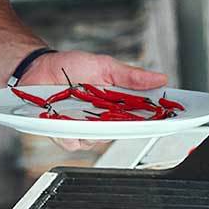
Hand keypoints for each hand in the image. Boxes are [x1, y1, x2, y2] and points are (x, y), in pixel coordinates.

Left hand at [22, 51, 168, 151]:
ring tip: (87, 114)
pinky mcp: (61, 133)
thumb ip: (130, 76)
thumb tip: (160, 78)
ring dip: (93, 129)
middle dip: (124, 127)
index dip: (156, 121)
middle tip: (125, 116)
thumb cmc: (70, 66)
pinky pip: (71, 142)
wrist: (38, 67)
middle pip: (120, 133)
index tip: (169, 118)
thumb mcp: (104, 66)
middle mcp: (100, 120)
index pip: (140, 117)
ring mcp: (81, 128)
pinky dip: (70, 134)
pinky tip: (66, 122)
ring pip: (96, 141)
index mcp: (114, 105)